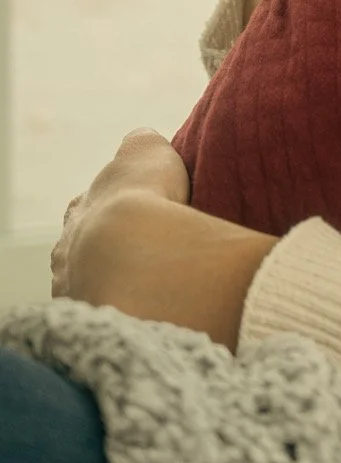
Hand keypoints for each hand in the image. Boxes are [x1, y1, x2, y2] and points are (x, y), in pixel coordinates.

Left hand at [51, 129, 274, 347]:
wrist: (133, 253)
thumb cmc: (142, 197)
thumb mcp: (146, 151)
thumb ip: (141, 145)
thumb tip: (141, 139)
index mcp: (79, 211)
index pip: (86, 209)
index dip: (110, 210)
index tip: (134, 213)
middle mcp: (66, 251)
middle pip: (82, 251)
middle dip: (107, 252)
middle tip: (143, 253)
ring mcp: (74, 289)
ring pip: (91, 287)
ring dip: (115, 285)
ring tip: (150, 285)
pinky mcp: (92, 323)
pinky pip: (108, 316)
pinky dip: (126, 311)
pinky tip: (149, 308)